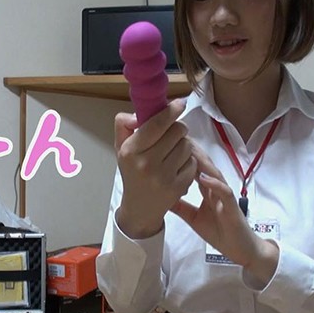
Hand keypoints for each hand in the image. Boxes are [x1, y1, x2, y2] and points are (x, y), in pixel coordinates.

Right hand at [114, 99, 197, 238]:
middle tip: (172, 136)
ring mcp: (164, 176)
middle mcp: (147, 163)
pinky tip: (177, 167)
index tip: (179, 103)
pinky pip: (192, 162)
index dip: (171, 110)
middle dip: (178, 129)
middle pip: (177, 131)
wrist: (140, 209)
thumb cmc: (132, 172)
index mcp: (131, 151)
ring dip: (183, 146)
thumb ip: (124, 125)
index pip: (157, 124)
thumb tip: (140, 113)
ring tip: (173, 154)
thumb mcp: (121, 148)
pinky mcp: (178, 186)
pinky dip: (188, 162)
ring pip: (187, 145)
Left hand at [171, 146, 278, 281]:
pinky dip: (213, 183)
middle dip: (190, 150)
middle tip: (174, 136)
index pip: (194, 166)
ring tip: (187, 147)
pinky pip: (223, 191)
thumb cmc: (220, 231)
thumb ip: (180, 206)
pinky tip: (202, 177)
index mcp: (207, 188)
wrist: (241, 248)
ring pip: (213, 172)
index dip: (181, 154)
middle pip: (203, 164)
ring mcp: (224, 195)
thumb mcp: (193, 218)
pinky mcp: (231, 206)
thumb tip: (161, 196)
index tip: (165, 144)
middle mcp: (216, 187)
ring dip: (201, 160)